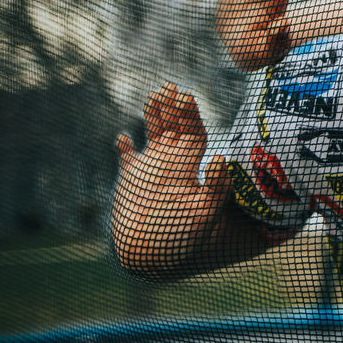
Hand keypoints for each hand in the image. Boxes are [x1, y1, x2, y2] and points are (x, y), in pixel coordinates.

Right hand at [112, 83, 231, 278]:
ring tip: (155, 95)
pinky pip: (128, 160)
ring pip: (153, 134)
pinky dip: (125, 149)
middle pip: (175, 126)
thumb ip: (216, 187)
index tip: (185, 96)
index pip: (192, 132)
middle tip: (171, 87)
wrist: (158, 255)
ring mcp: (152, 169)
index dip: (189, 114)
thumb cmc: (185, 237)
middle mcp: (173, 162)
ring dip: (153, 115)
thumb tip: (220, 158)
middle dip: (173, 107)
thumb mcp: (207, 212)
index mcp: (188, 165)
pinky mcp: (133, 181)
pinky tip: (122, 139)